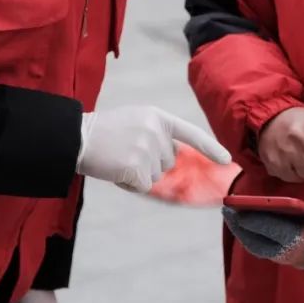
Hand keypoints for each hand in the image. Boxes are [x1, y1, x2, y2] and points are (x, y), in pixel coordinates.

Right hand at [76, 106, 230, 192]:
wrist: (77, 137)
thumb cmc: (104, 131)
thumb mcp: (135, 120)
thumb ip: (156, 133)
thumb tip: (173, 157)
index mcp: (157, 116)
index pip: (190, 132)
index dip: (210, 147)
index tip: (227, 159)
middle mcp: (156, 130)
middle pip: (168, 161)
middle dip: (150, 163)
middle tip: (125, 152)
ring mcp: (146, 148)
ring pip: (156, 175)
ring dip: (138, 174)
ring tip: (117, 159)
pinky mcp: (136, 167)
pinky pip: (143, 186)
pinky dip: (130, 184)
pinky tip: (115, 171)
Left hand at [222, 195, 303, 270]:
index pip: (275, 232)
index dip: (255, 221)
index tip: (237, 210)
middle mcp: (295, 255)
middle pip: (260, 244)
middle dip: (242, 228)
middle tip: (226, 210)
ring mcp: (291, 259)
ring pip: (260, 249)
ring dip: (244, 234)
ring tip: (232, 216)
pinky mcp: (289, 258)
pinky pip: (265, 250)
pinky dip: (253, 238)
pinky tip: (246, 224)